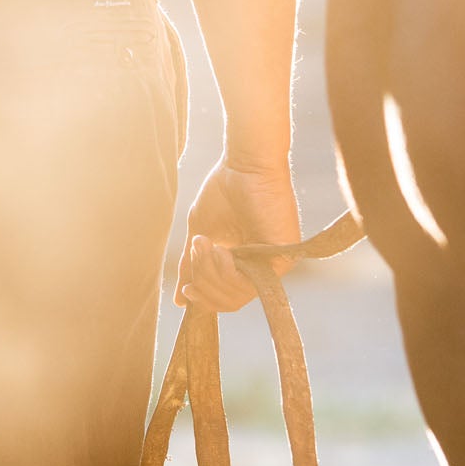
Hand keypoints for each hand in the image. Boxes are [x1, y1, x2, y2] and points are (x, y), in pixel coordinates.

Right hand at [175, 157, 299, 311]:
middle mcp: (262, 268)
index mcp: (246, 265)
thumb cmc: (224, 191)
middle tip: (197, 250)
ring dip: (213, 273)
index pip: (226, 299)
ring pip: (239, 294)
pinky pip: (251, 282)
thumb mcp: (202, 233)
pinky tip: (221, 251)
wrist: (243, 164)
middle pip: (230, 301)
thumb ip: (193, 266)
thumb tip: (180, 299)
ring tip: (205, 244)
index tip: (187, 288)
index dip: (204, 298)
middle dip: (205, 282)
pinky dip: (229, 272)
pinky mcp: (284, 257)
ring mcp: (275, 264)